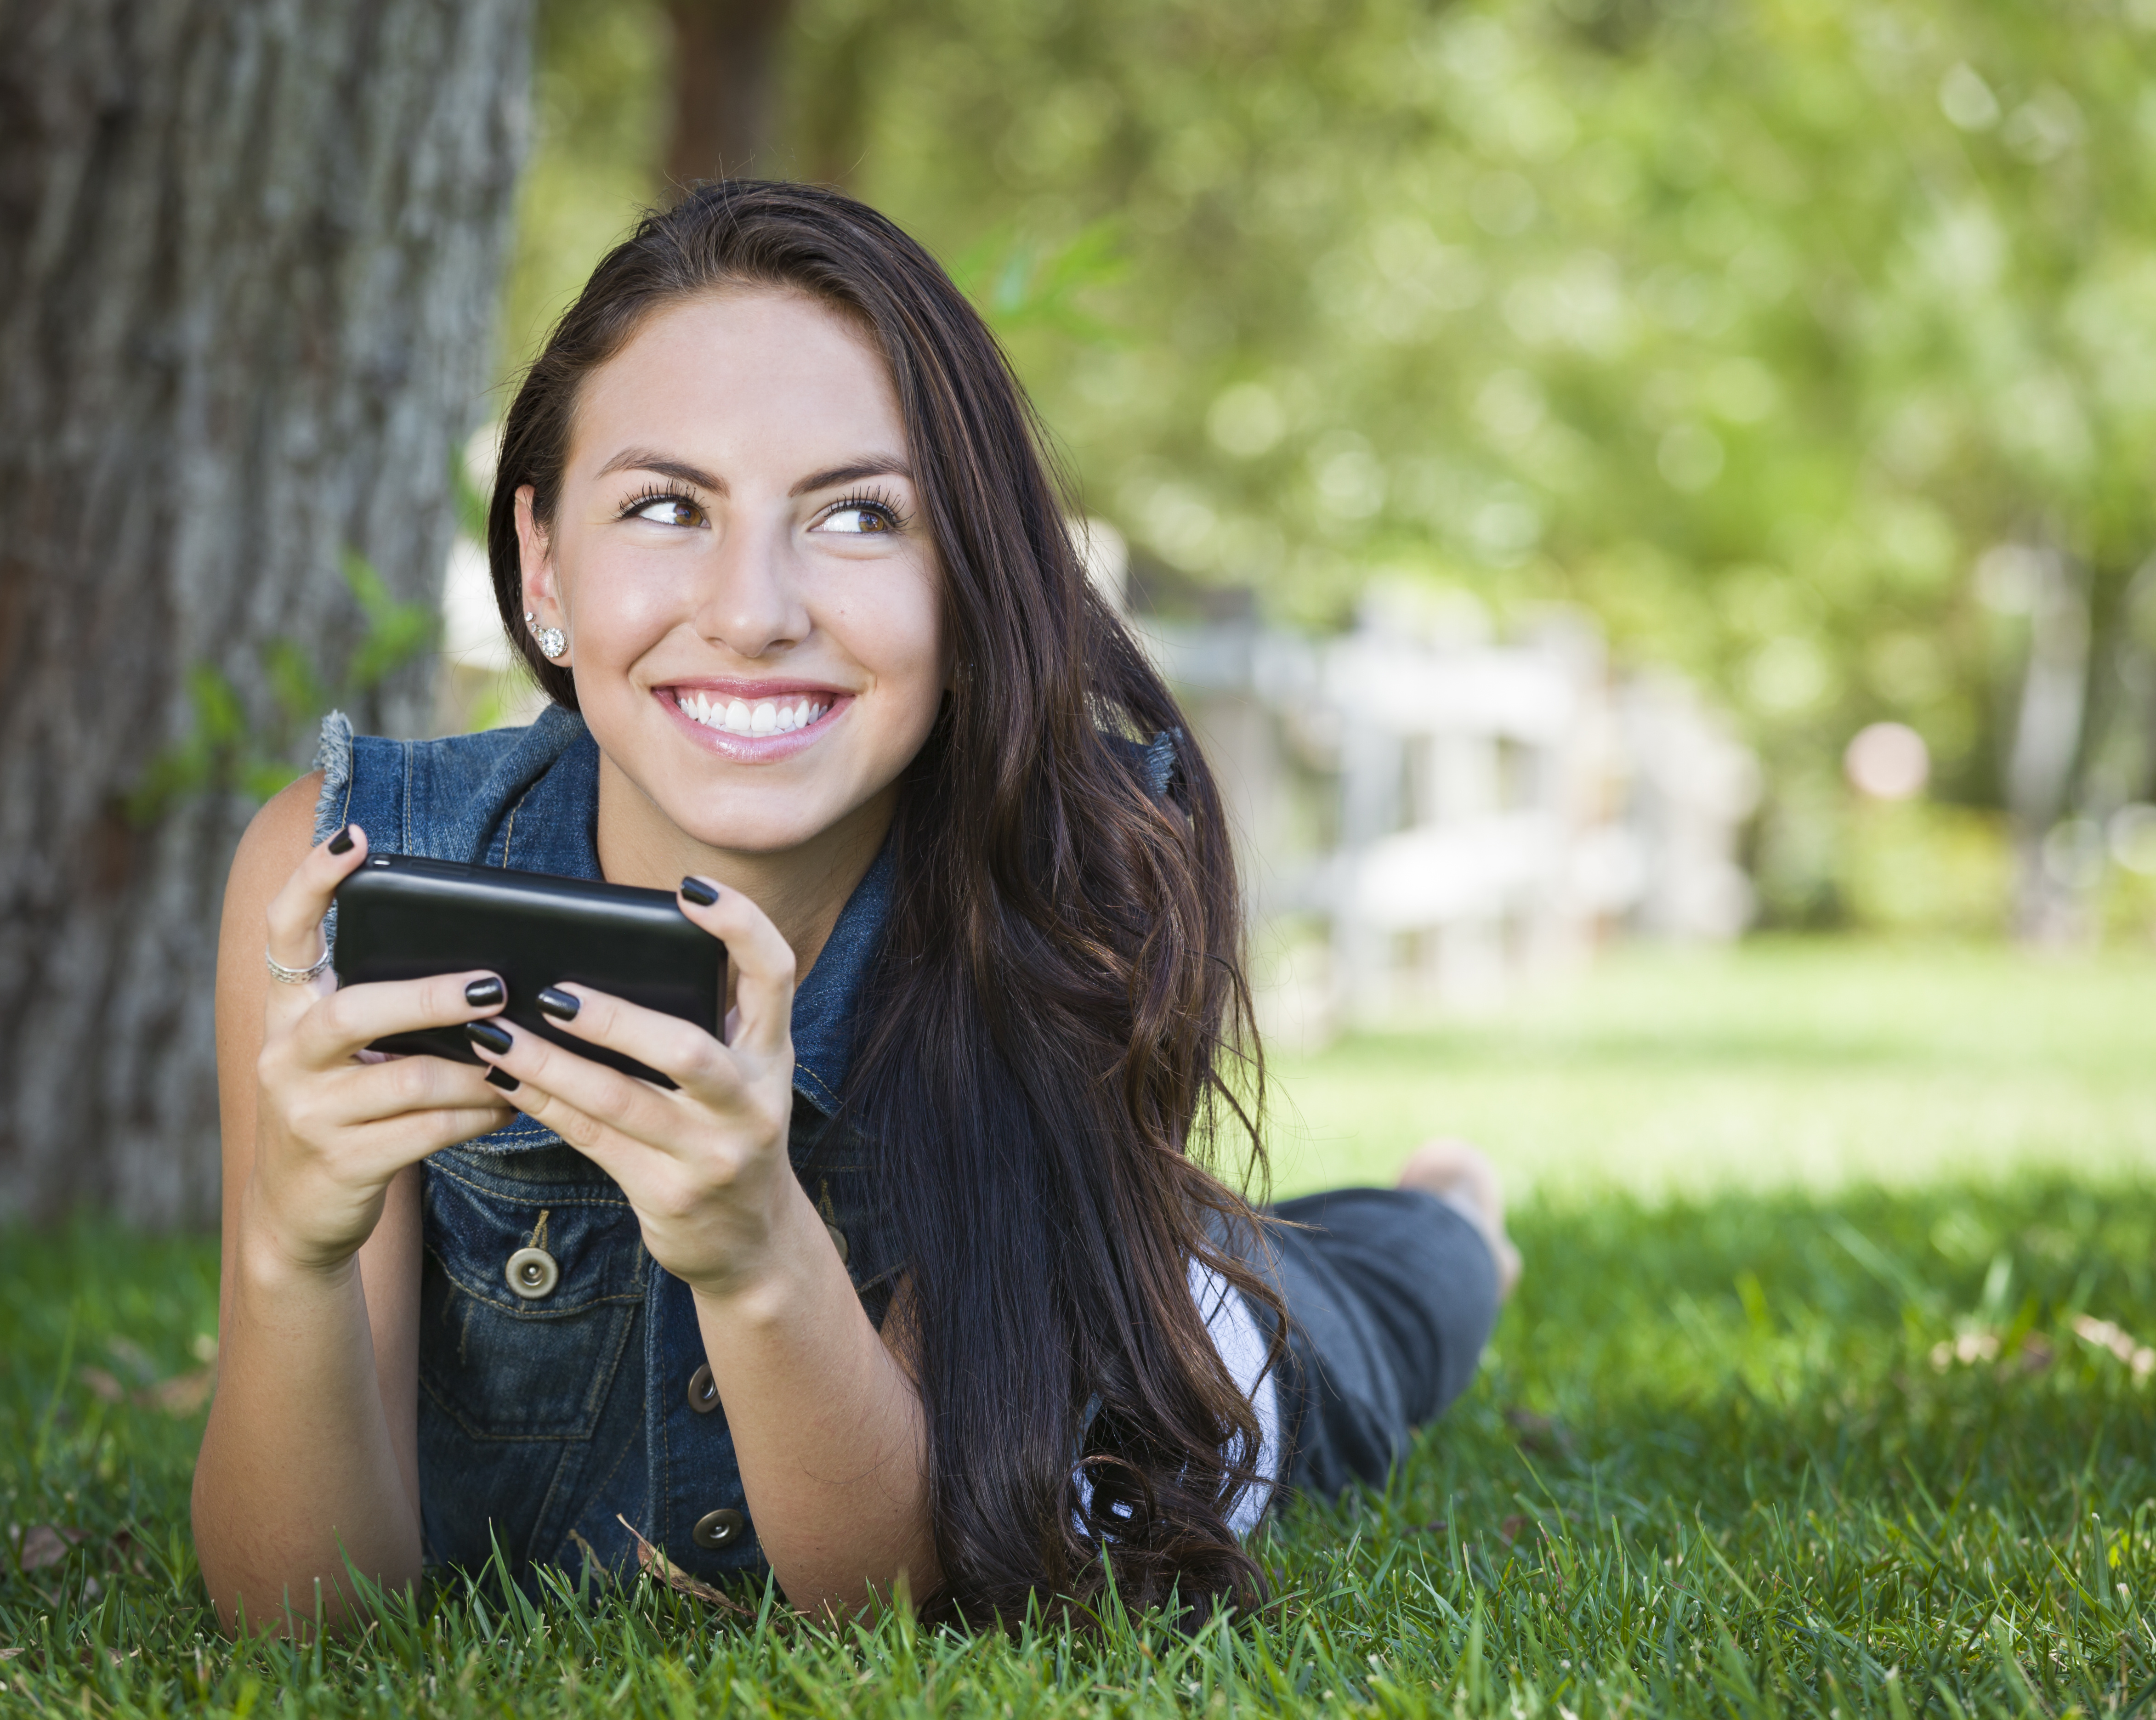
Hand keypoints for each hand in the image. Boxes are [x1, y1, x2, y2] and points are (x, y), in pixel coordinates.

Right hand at [248, 825, 517, 1274]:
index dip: (313, 881)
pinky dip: (480, 1116)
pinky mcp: (342, 1163)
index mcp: (287, 1013)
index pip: (284, 932)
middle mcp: (285, 1057)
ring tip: (523, 1058)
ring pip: (408, 1081)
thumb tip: (484, 972)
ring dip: (477, 1071)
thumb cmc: (344, 1112)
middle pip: (354, 1012)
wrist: (297, 1215)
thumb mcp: (344, 1055)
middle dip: (428, 997)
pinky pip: (428, 1131)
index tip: (355, 837)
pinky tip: (513, 1104)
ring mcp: (308, 1114)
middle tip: (494, 986)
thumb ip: (383, 1010)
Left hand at [460, 877, 804, 1299]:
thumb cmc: (730, 1132)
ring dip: (552, 1064)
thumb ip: (707, 1021)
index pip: (775, 974)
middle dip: (616, 1019)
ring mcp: (712, 1153)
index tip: (692, 890)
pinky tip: (505, 1078)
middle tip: (554, 993)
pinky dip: (544, 1105)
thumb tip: (612, 956)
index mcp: (770, 1055)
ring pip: (622, 1100)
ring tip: (497, 1034)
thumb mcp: (741, 1076)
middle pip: (688, 1049)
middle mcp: (751, 1102)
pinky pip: (593, 1138)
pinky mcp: (668, 1193)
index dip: (742, 925)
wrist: (751, 1243)